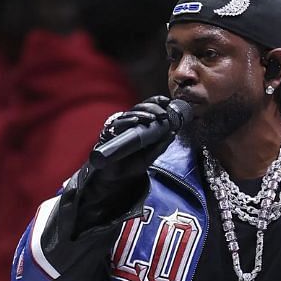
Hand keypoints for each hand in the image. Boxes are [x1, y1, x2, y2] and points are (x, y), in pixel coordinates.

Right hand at [64, 96, 176, 232]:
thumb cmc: (130, 165)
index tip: (166, 101)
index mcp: (137, 125)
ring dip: (142, 114)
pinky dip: (126, 122)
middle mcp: (126, 124)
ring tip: (153, 118)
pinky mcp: (108, 135)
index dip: (155, 102)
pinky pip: (116, 126)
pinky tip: (135, 122)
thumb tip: (173, 133)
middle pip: (138, 109)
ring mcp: (116, 129)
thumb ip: (160, 146)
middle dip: (151, 108)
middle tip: (163, 114)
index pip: (146, 109)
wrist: (115, 179)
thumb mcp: (150, 157)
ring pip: (128, 115)